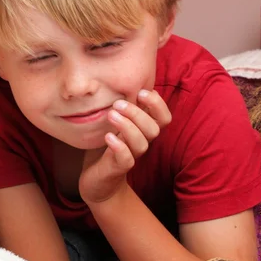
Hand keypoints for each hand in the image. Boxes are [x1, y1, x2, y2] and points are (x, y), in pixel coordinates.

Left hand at [79, 89, 171, 203]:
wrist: (96, 181)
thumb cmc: (105, 147)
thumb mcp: (113, 124)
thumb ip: (121, 108)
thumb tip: (121, 79)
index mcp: (142, 130)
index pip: (164, 118)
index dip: (158, 104)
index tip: (142, 91)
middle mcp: (140, 143)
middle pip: (154, 129)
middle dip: (138, 113)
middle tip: (117, 104)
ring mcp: (131, 156)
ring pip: (141, 143)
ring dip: (127, 127)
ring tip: (110, 115)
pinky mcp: (117, 168)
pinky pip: (126, 160)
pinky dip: (119, 147)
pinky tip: (108, 137)